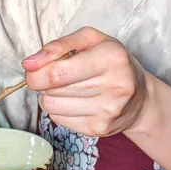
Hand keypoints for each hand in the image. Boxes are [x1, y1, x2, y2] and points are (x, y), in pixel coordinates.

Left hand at [22, 27, 151, 136]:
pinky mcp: (99, 128)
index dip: (36, 73)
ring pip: (52, 106)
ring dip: (50, 95)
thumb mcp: (92, 40)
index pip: (58, 73)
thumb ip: (58, 45)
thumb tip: (30, 63)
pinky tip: (74, 101)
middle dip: (43, 82)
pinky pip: (59, 119)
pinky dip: (59, 109)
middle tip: (53, 76)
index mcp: (111, 58)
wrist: (140, 99)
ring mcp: (107, 111)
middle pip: (52, 89)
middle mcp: (113, 86)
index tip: (33, 69)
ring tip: (67, 88)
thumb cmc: (113, 63)